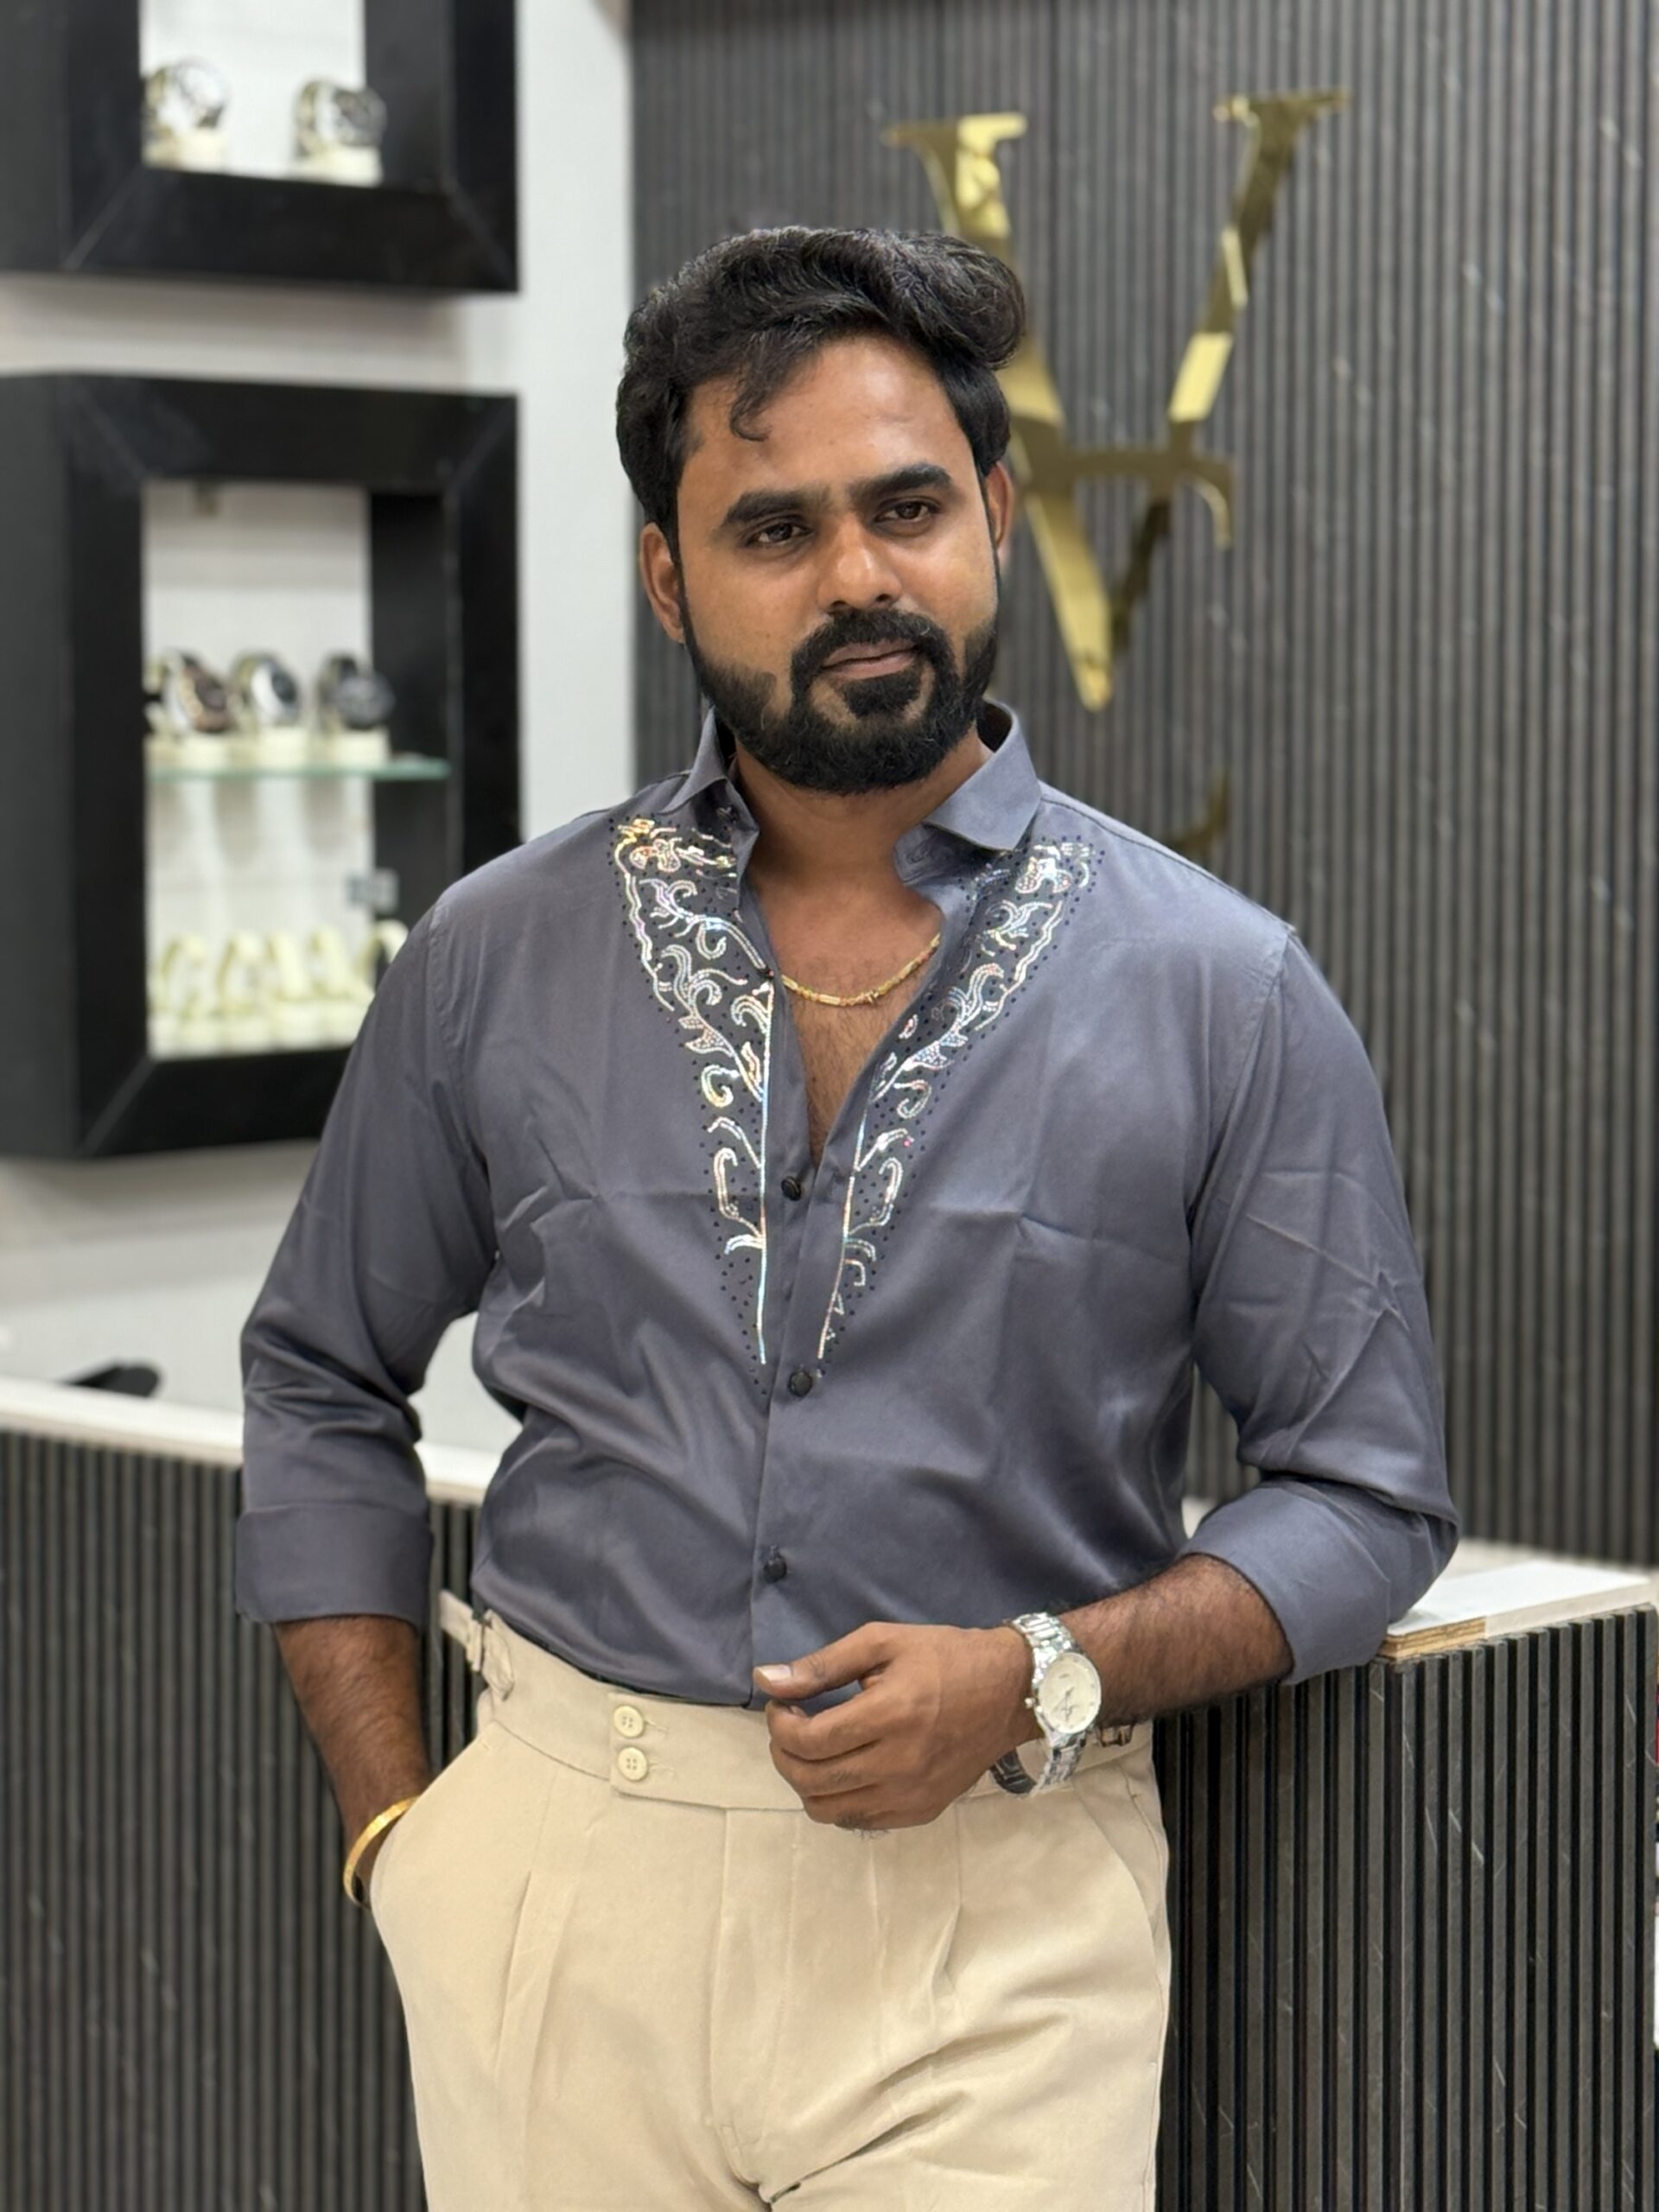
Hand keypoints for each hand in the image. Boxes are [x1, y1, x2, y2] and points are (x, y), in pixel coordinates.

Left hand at [753, 1621, 1038, 1831]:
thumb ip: (822, 1665)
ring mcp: (911, 1796)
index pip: (808, 1741)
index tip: (782, 1705)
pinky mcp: (921, 1812)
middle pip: (811, 1780)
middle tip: (788, 1727)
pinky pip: (858, 1821)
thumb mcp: (882, 1642)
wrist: (1009, 1693)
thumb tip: (765, 1680)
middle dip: (782, 1754)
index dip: (779, 1724)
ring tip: (812, 1750)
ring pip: (828, 1810)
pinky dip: (836, 1799)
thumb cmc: (944, 1658)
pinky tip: (843, 1769)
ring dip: (804, 1781)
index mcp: (890, 1714)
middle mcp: (899, 1764)